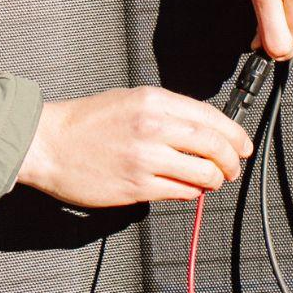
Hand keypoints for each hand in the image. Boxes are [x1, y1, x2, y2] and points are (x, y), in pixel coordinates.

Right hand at [13, 86, 253, 206]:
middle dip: (232, 160)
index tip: (243, 145)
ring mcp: (146, 159)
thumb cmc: (87, 121)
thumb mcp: (132, 99)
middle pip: (214, 146)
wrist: (49, 144)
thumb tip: (204, 130)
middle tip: (234, 167)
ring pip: (203, 174)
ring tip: (212, 181)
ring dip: (215, 180)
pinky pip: (181, 192)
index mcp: (154, 101)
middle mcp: (154, 128)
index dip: (235, 135)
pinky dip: (192, 192)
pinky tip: (189, 188)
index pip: (211, 118)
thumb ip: (169, 112)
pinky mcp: (137, 187)